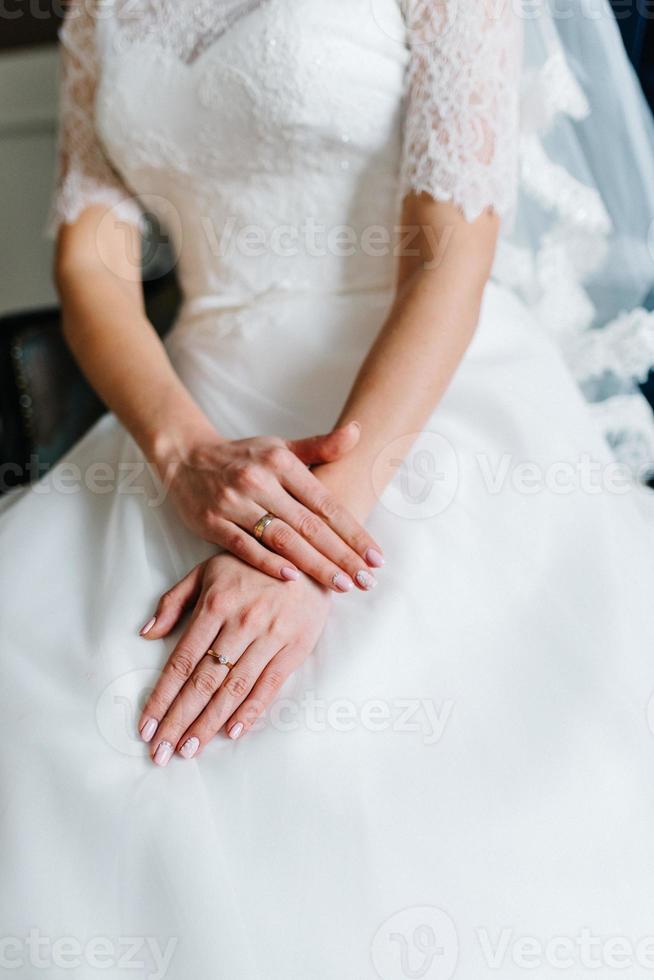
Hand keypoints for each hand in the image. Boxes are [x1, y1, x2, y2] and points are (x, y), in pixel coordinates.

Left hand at [137, 553, 331, 763]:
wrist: (311, 556)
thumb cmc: (251, 565)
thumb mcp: (207, 571)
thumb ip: (174, 601)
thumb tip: (147, 634)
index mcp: (215, 605)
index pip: (182, 661)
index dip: (162, 696)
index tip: (146, 725)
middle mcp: (240, 623)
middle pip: (204, 682)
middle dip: (179, 720)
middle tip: (161, 752)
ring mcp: (269, 637)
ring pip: (233, 689)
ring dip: (209, 724)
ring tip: (189, 750)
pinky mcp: (294, 647)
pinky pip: (269, 685)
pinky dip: (250, 712)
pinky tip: (231, 733)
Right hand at [157, 421, 383, 593]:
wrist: (185, 457)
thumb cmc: (244, 457)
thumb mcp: (282, 447)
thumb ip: (321, 446)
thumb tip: (359, 432)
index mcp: (281, 463)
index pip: (326, 504)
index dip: (353, 532)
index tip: (376, 557)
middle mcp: (259, 481)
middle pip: (309, 525)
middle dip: (342, 556)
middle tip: (367, 580)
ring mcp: (233, 503)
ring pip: (281, 538)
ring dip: (314, 564)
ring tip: (341, 584)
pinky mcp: (211, 522)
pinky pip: (243, 547)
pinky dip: (267, 562)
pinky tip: (293, 578)